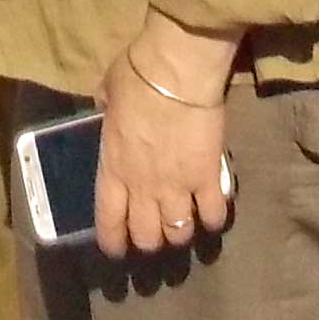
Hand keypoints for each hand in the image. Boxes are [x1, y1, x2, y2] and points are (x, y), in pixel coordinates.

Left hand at [95, 39, 234, 258]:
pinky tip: (212, 214)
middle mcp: (143, 186)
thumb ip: (104, 107)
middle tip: (154, 234)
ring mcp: (178, 186)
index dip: (113, 242)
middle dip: (150, 241)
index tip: (118, 249)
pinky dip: (213, 219)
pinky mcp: (208, 177)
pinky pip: (213, 214)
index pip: (109, 222)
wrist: (178, 69)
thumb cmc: (137, 75)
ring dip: (180, 233)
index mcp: (113, 168)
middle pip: (147, 237)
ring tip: (183, 226)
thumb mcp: (107, 91)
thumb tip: (104, 106)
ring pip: (179, 233)